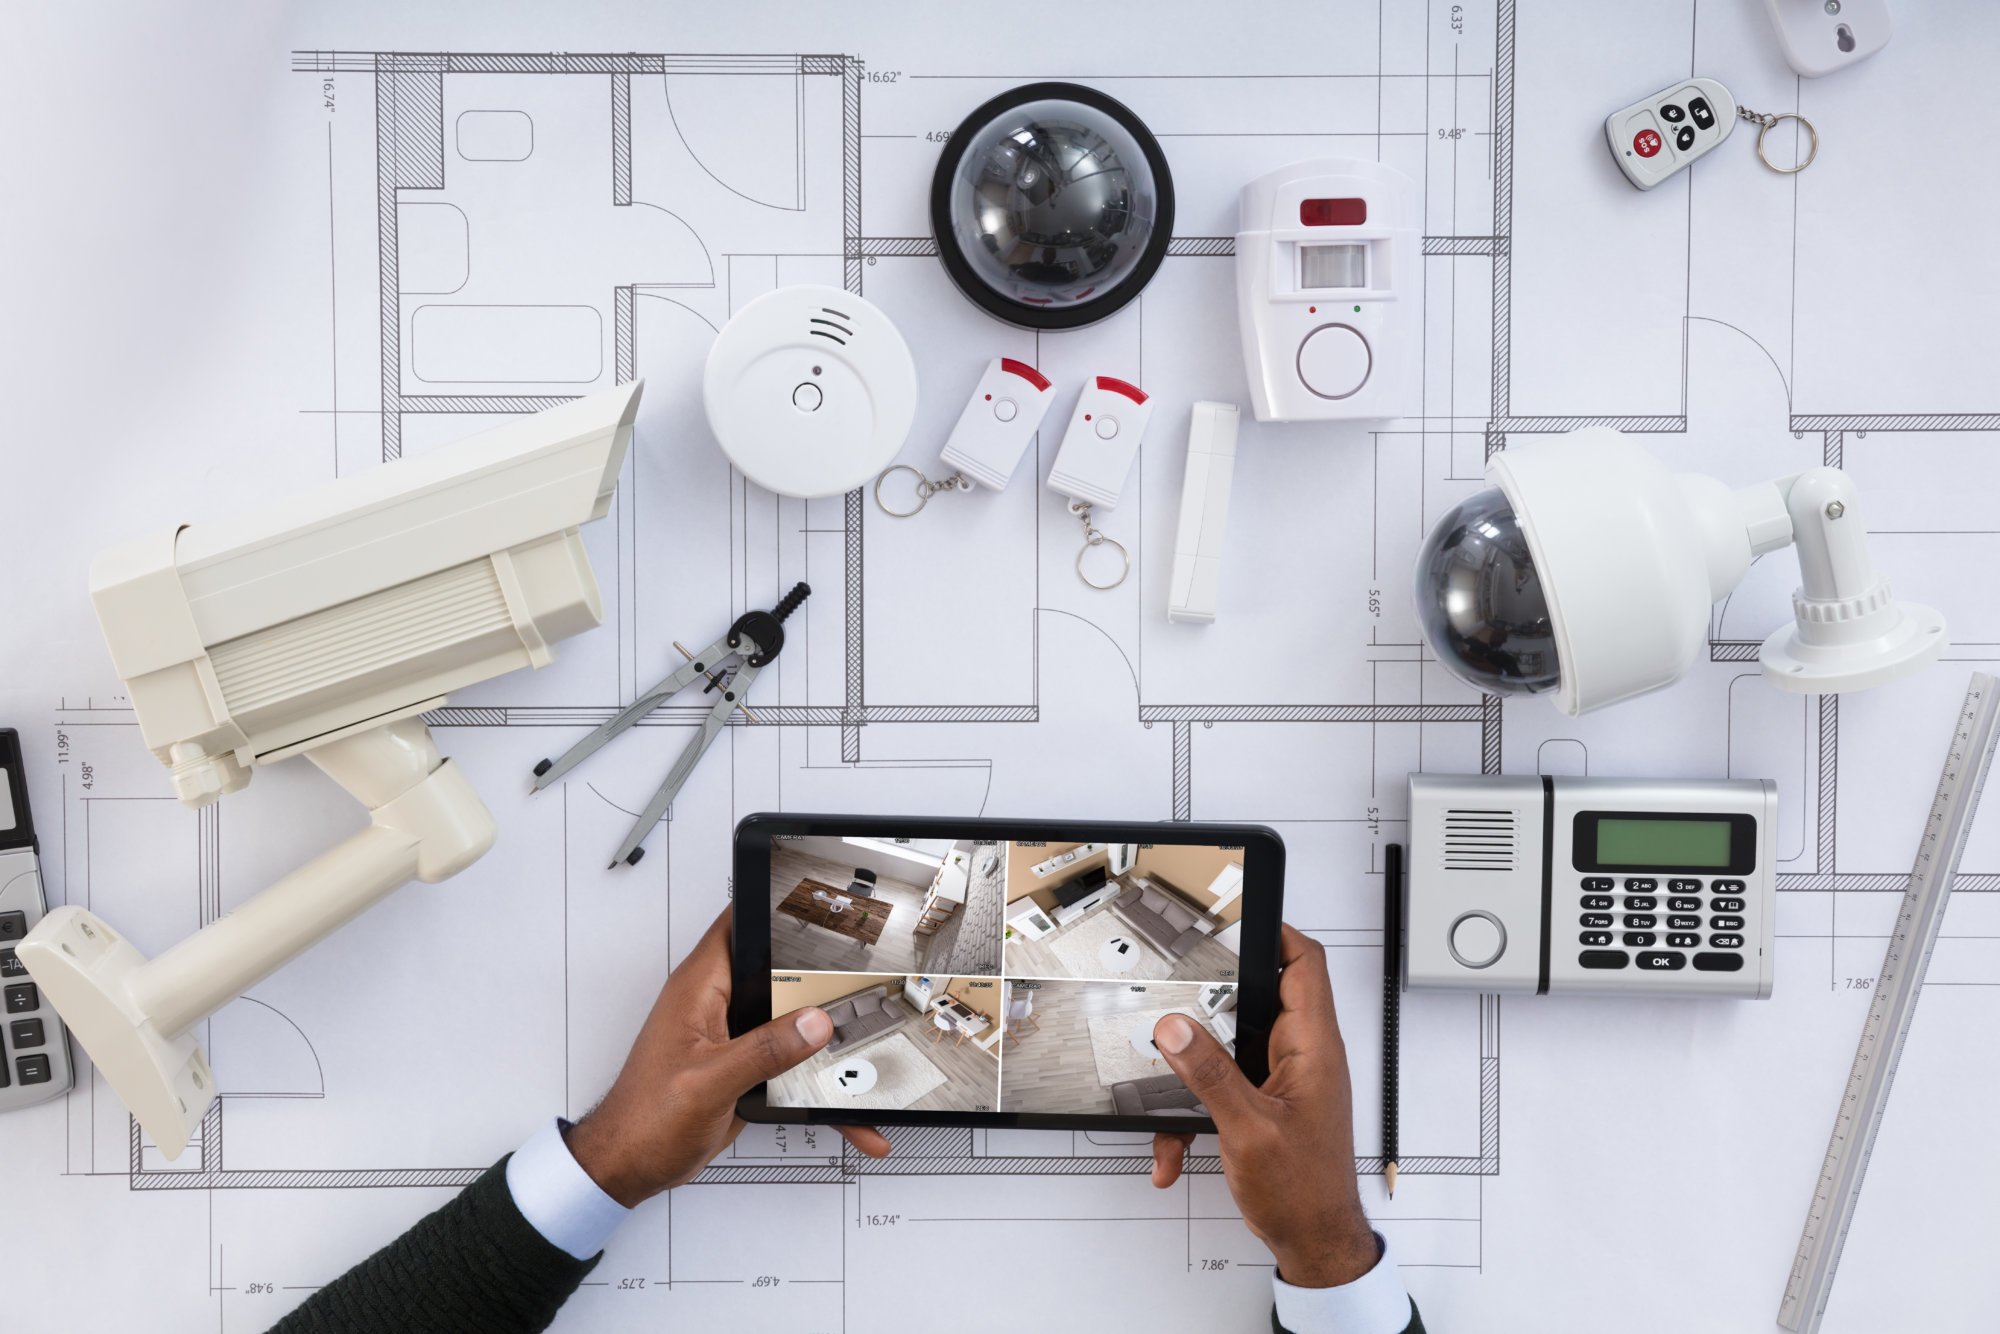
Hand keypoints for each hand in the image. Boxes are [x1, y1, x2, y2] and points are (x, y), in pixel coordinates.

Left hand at [564, 907, 890, 1205]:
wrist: (628, 1167)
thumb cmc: (642, 1122)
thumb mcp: (708, 1084)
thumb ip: (763, 1051)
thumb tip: (812, 1022)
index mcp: (698, 990)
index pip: (738, 925)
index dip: (775, 908)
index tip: (819, 910)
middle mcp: (715, 1006)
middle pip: (778, 974)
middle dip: (820, 980)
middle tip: (861, 993)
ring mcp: (731, 1037)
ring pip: (789, 1023)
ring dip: (824, 1044)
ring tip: (861, 1061)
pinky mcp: (743, 1066)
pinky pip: (788, 1066)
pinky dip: (815, 1089)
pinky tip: (842, 1115)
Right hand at [1149, 925, 1376, 1287]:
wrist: (1315, 1243)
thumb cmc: (1305, 1193)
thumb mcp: (1247, 1130)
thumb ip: (1209, 1074)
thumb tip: (1177, 1028)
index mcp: (1313, 1049)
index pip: (1305, 965)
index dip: (1277, 933)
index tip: (1241, 918)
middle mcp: (1303, 1057)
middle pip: (1256, 1003)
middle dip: (1210, 1012)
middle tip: (1179, 1010)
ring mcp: (1286, 1081)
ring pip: (1229, 1052)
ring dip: (1195, 1080)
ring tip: (1176, 1104)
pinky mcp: (1269, 1105)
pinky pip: (1223, 1090)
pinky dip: (1195, 1117)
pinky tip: (1178, 1147)